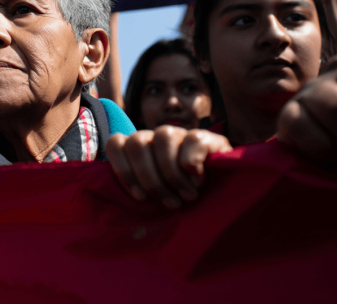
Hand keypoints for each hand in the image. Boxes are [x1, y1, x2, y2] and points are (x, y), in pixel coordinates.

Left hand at [106, 126, 231, 208]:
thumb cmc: (182, 198)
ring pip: (162, 137)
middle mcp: (155, 137)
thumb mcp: (157, 197)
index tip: (138, 196)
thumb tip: (112, 203)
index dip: (123, 170)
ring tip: (186, 197)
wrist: (224, 191)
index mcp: (139, 149)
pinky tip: (199, 181)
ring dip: (172, 173)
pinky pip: (192, 141)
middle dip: (150, 178)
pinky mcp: (206, 136)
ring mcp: (179, 133)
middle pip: (136, 143)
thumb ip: (137, 192)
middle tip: (169, 203)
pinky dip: (192, 164)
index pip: (116, 143)